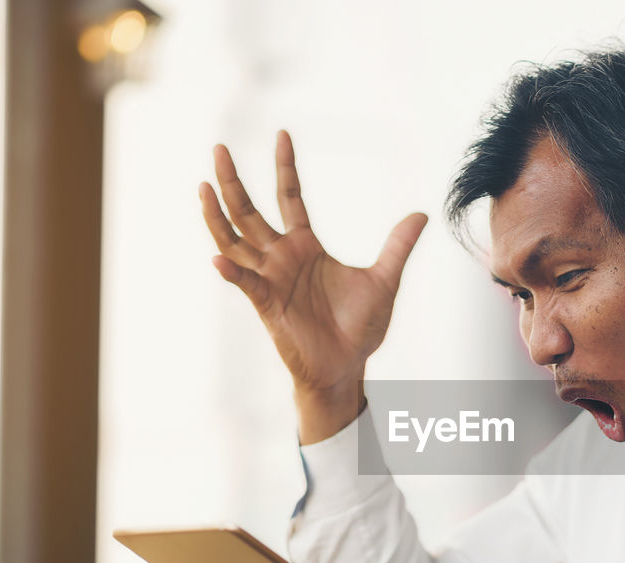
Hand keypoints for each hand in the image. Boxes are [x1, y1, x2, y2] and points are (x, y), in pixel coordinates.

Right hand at [199, 130, 427, 439]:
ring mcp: (270, 280)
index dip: (285, 168)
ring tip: (203, 187)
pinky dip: (232, 272)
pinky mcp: (267, 305)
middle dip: (233, 182)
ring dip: (217, 217)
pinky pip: (245, 284)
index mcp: (306, 247)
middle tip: (219, 149)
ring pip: (235, 241)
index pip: (290, 198)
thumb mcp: (384, 280)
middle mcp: (282, 258)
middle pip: (249, 212)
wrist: (348, 367)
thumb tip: (421, 215)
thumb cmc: (360, 328)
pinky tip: (219, 258)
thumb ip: (397, 247)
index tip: (282, 134)